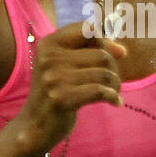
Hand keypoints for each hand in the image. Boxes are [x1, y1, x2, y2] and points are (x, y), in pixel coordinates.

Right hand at [14, 22, 127, 151]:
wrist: (34, 126)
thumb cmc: (55, 93)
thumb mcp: (63, 66)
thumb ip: (89, 52)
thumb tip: (122, 51)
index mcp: (48, 44)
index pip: (88, 29)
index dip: (106, 40)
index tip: (117, 53)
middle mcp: (48, 58)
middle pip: (101, 54)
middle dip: (113, 68)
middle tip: (112, 82)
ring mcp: (53, 79)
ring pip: (104, 73)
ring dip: (115, 84)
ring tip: (112, 92)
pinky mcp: (61, 99)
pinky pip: (100, 91)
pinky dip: (112, 97)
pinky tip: (115, 102)